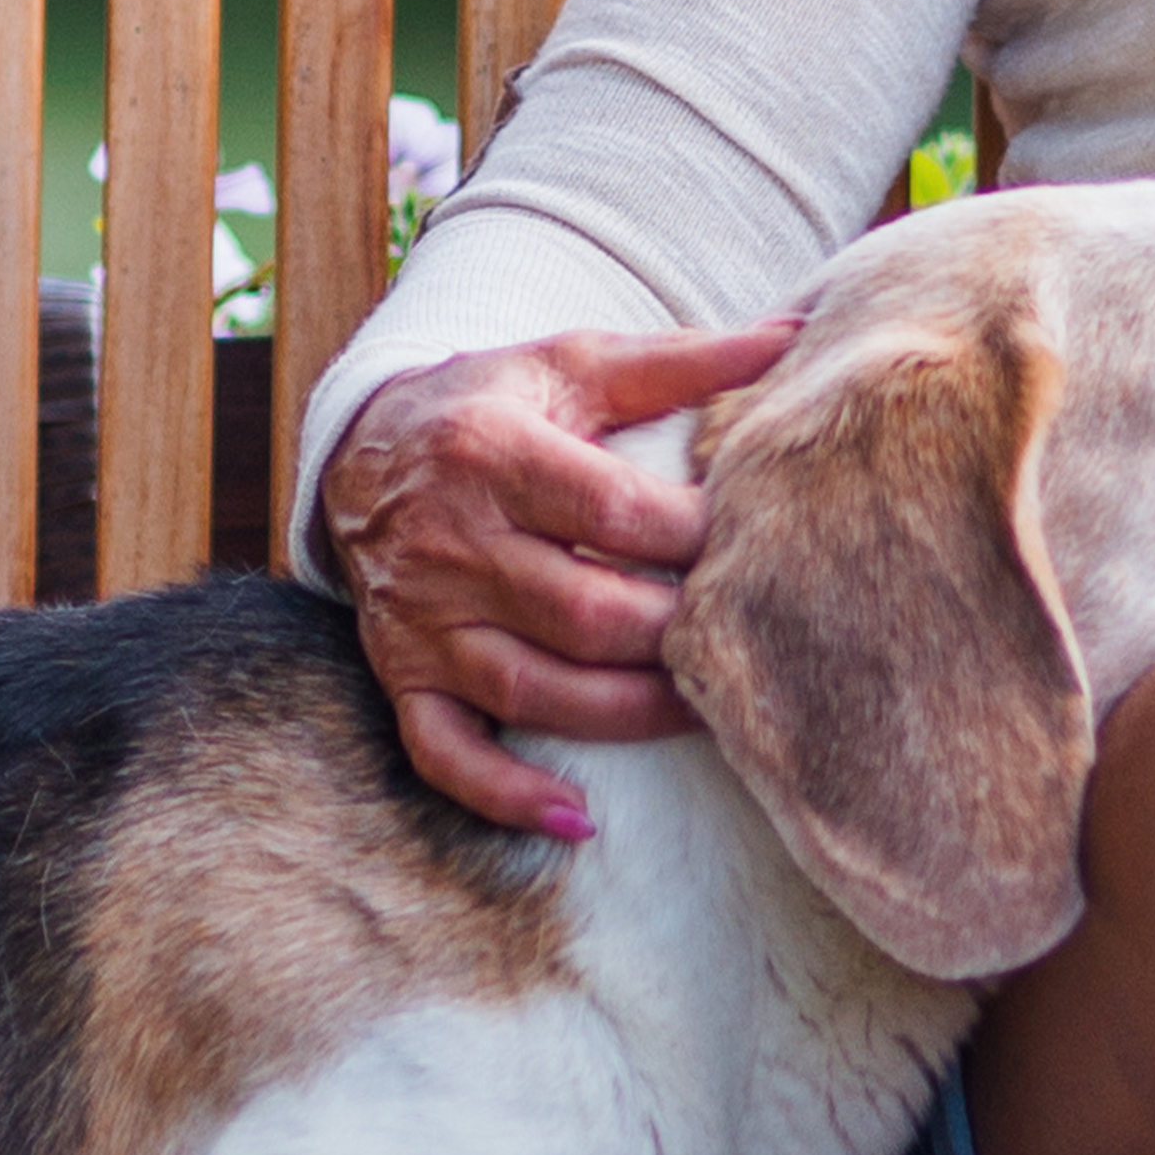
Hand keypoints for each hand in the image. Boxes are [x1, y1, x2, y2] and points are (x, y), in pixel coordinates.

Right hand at [323, 319, 801, 833]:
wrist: (362, 447)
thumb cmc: (492, 402)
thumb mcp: (573, 362)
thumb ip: (681, 360)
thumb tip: (793, 335)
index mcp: (494, 452)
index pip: (612, 510)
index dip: (692, 535)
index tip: (755, 541)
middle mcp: (452, 544)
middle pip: (583, 612)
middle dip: (673, 635)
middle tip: (744, 638)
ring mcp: (423, 622)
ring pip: (531, 689)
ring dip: (626, 715)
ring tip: (703, 715)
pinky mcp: (404, 677)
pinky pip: (445, 754)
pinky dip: (505, 794)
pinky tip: (576, 819)